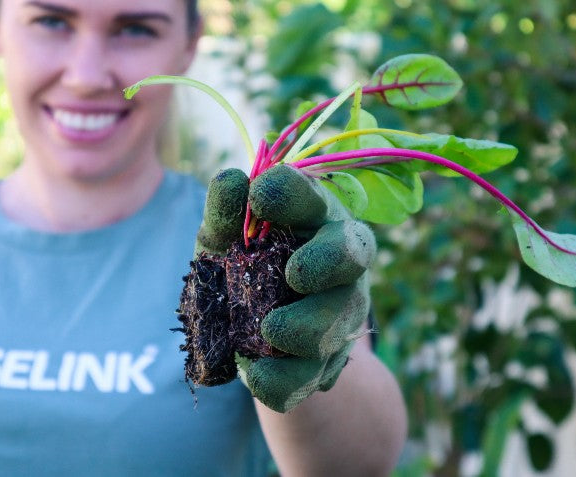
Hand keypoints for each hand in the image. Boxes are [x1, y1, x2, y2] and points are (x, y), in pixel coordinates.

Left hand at [193, 164, 375, 412]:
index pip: (312, 197)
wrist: (250, 332)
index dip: (292, 193)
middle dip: (327, 263)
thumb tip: (231, 180)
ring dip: (307, 328)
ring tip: (268, 331)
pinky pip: (313, 376)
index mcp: (313, 218)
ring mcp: (340, 311)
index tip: (260, 194)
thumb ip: (225, 213)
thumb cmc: (240, 264)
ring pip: (340, 320)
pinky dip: (286, 379)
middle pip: (352, 255)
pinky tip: (257, 374)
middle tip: (294, 274)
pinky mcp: (328, 360)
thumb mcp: (223, 238)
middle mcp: (339, 260)